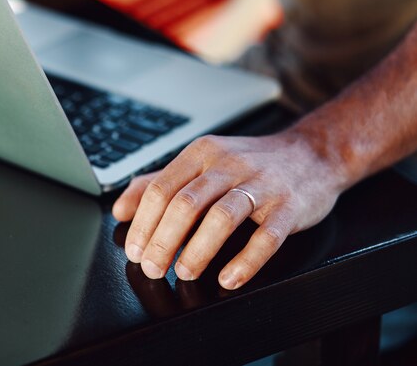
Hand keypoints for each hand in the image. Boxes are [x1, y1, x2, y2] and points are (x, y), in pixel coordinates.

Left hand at [112, 131, 344, 289]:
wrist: (312, 155)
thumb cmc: (249, 165)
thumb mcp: (201, 163)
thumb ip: (159, 183)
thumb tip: (121, 209)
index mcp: (201, 154)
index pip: (162, 188)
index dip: (143, 223)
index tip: (134, 250)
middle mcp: (229, 165)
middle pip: (186, 204)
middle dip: (163, 241)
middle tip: (152, 267)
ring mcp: (262, 184)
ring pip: (222, 217)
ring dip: (198, 250)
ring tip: (184, 273)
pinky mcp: (289, 207)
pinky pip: (266, 237)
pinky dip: (245, 262)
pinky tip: (228, 279)